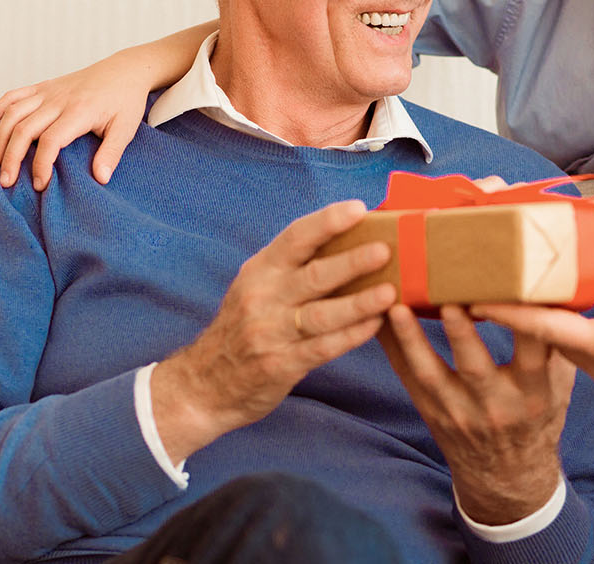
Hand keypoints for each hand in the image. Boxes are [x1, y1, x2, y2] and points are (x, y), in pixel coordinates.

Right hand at [0, 52, 154, 190]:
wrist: (125, 70)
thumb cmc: (126, 101)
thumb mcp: (126, 128)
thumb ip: (112, 153)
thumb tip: (100, 179)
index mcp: (80, 112)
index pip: (52, 141)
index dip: (41, 164)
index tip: (40, 185)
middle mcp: (59, 100)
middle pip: (25, 129)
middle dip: (12, 157)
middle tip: (5, 182)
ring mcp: (48, 91)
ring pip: (14, 113)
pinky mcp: (43, 86)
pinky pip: (13, 95)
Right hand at [151, 200, 397, 461]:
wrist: (204, 384)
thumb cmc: (244, 326)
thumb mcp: (256, 287)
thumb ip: (292, 267)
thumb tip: (349, 239)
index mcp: (260, 270)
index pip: (295, 237)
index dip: (327, 221)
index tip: (359, 209)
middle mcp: (263, 297)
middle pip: (314, 275)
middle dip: (352, 262)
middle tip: (385, 250)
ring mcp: (271, 332)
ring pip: (322, 314)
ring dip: (358, 303)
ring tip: (389, 291)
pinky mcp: (280, 364)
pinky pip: (323, 348)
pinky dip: (351, 336)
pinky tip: (376, 325)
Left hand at [379, 304, 574, 524]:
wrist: (507, 474)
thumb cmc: (537, 416)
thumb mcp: (560, 386)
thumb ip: (557, 344)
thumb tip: (554, 290)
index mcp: (534, 393)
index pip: (532, 353)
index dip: (522, 323)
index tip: (511, 291)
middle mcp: (496, 404)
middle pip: (475, 367)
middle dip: (461, 334)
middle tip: (448, 301)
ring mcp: (459, 411)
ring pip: (430, 373)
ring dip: (412, 340)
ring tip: (397, 307)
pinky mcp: (432, 411)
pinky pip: (408, 377)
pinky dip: (392, 348)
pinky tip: (377, 319)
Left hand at [474, 213, 593, 417]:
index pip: (546, 328)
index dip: (509, 312)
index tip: (477, 301)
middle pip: (553, 338)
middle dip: (526, 314)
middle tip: (497, 290)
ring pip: (572, 347)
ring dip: (555, 324)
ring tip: (537, 296)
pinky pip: (592, 355)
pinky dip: (581, 334)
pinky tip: (591, 313)